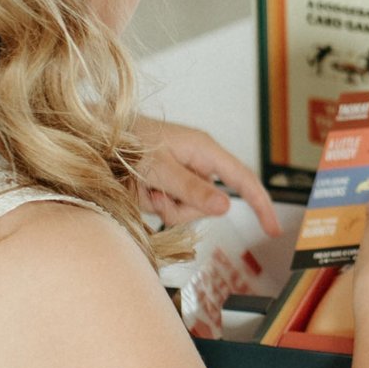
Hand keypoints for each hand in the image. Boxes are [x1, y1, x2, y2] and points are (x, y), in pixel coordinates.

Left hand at [133, 117, 279, 234]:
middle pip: (210, 204)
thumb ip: (192, 189)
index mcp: (205, 150)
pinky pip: (171, 210)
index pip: (243, 180)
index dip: (261, 205)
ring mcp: (182, 176)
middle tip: (158, 194)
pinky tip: (141, 191)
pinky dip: (156, 206)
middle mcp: (197, 164)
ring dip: (166, 207)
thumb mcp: (160, 168)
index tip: (273, 228)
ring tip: (145, 189)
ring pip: (189, 211)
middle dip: (184, 207)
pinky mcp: (167, 186)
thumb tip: (225, 207)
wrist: (95, 139)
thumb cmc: (127, 141)